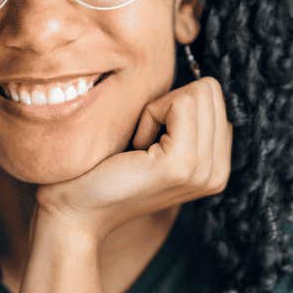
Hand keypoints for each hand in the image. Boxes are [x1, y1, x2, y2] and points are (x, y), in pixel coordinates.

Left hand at [34, 76, 232, 243]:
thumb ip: (184, 120)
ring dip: (158, 110)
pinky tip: (134, 148)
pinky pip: (180, 103)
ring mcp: (203, 170)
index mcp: (216, 166)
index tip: (148, 140)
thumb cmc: (103, 171)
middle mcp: (217, 172)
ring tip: (138, 147)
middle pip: (210, 91)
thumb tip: (198, 80)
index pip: (215, 98)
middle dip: (169, 104)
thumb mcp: (155, 142)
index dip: (174, 105)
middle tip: (141, 142)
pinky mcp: (182, 164)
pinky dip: (150, 115)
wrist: (74, 212)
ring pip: (198, 93)